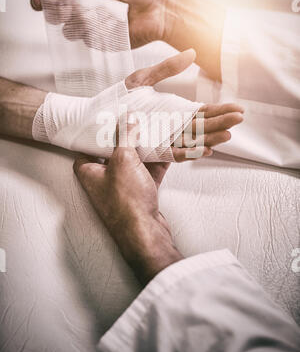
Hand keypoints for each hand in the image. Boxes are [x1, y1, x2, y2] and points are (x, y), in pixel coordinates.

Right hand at [31, 0, 170, 47]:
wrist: (160, 8)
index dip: (46, 0)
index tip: (38, 2)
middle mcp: (88, 12)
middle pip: (61, 17)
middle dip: (57, 14)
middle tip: (64, 11)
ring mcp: (95, 29)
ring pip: (72, 31)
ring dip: (77, 23)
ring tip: (95, 15)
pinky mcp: (106, 43)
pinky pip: (90, 42)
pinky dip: (93, 34)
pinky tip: (107, 25)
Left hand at [73, 123, 182, 285]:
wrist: (145, 233)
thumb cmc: (126, 200)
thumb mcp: (124, 160)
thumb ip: (126, 136)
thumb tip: (128, 118)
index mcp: (90, 172)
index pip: (85, 148)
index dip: (93, 134)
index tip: (104, 120)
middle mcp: (103, 181)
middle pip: (113, 154)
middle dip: (125, 139)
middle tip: (133, 122)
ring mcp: (123, 189)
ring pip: (133, 163)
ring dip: (144, 149)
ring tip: (153, 131)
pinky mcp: (140, 195)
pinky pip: (148, 173)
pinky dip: (157, 162)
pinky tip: (168, 149)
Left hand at [124, 49, 243, 161]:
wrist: (91, 120)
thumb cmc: (114, 100)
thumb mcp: (142, 79)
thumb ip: (167, 69)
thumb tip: (192, 52)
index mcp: (171, 113)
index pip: (200, 113)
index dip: (219, 111)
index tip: (237, 108)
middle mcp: (169, 129)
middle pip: (200, 127)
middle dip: (221, 123)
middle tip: (240, 119)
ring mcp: (161, 142)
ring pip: (191, 141)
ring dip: (210, 138)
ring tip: (228, 133)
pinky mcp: (150, 153)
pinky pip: (172, 154)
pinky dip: (189, 152)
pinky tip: (205, 150)